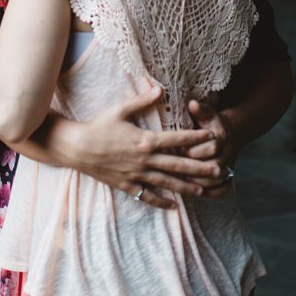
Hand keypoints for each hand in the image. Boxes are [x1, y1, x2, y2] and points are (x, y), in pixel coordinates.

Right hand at [71, 83, 221, 209]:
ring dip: (186, 188)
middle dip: (200, 168)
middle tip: (219, 170)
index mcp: (145, 140)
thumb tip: (160, 89)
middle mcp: (144, 160)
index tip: (212, 138)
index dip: (196, 139)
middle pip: (178, 165)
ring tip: (203, 191)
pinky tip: (173, 206)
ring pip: (167, 184)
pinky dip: (161, 202)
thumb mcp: (120, 109)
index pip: (177, 140)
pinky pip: (148, 196)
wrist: (76, 148)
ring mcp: (136, 175)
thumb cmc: (98, 126)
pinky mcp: (127, 185)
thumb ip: (142, 100)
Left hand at [183, 98, 239, 197]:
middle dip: (194, 169)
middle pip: (213, 167)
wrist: (231, 133)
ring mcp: (228, 166)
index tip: (177, 150)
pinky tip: (198, 193)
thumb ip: (200, 110)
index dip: (192, 150)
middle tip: (176, 169)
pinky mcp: (228, 176)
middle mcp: (226, 153)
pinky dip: (213, 193)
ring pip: (216, 180)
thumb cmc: (211, 123)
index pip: (210, 147)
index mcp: (220, 137)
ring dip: (200, 183)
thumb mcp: (207, 114)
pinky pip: (223, 189)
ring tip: (183, 183)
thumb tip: (192, 103)